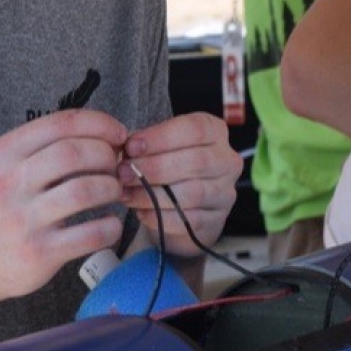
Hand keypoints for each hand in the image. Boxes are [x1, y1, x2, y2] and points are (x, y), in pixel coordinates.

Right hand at [0, 109, 128, 307]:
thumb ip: (39, 149)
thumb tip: (98, 136)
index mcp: (2, 154)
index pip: (60, 123)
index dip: (99, 124)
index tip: (117, 134)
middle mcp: (9, 184)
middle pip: (74, 153)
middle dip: (106, 155)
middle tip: (116, 166)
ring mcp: (23, 220)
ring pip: (85, 191)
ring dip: (111, 188)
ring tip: (114, 192)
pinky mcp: (39, 253)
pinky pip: (90, 234)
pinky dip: (110, 227)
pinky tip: (110, 225)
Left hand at [120, 112, 241, 256]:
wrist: (180, 206)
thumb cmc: (167, 165)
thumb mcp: (159, 146)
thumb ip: (145, 144)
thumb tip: (125, 150)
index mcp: (215, 132)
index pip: (195, 130)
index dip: (161, 137)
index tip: (132, 146)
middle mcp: (227, 160)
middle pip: (196, 161)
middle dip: (154, 167)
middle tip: (123, 172)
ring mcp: (225, 193)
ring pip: (192, 193)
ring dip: (153, 194)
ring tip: (126, 193)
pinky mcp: (217, 221)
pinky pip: (188, 220)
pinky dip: (160, 216)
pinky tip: (140, 212)